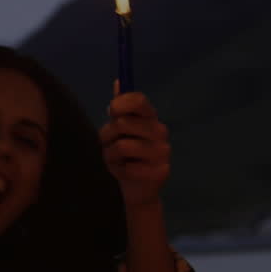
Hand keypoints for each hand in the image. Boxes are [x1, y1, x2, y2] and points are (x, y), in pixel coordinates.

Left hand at [101, 80, 170, 208]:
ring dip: (111, 156)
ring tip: (116, 161)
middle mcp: (160, 131)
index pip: (139, 100)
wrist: (135, 189)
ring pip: (122, 146)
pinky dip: (120, 172)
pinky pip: (129, 168)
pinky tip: (126, 174)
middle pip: (123, 123)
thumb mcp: (118, 131)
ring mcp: (163, 151)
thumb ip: (120, 109)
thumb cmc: (124, 156)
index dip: (120, 104)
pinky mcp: (161, 171)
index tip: (111, 112)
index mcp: (150, 118)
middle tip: (111, 145)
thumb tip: (118, 82)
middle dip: (108, 136)